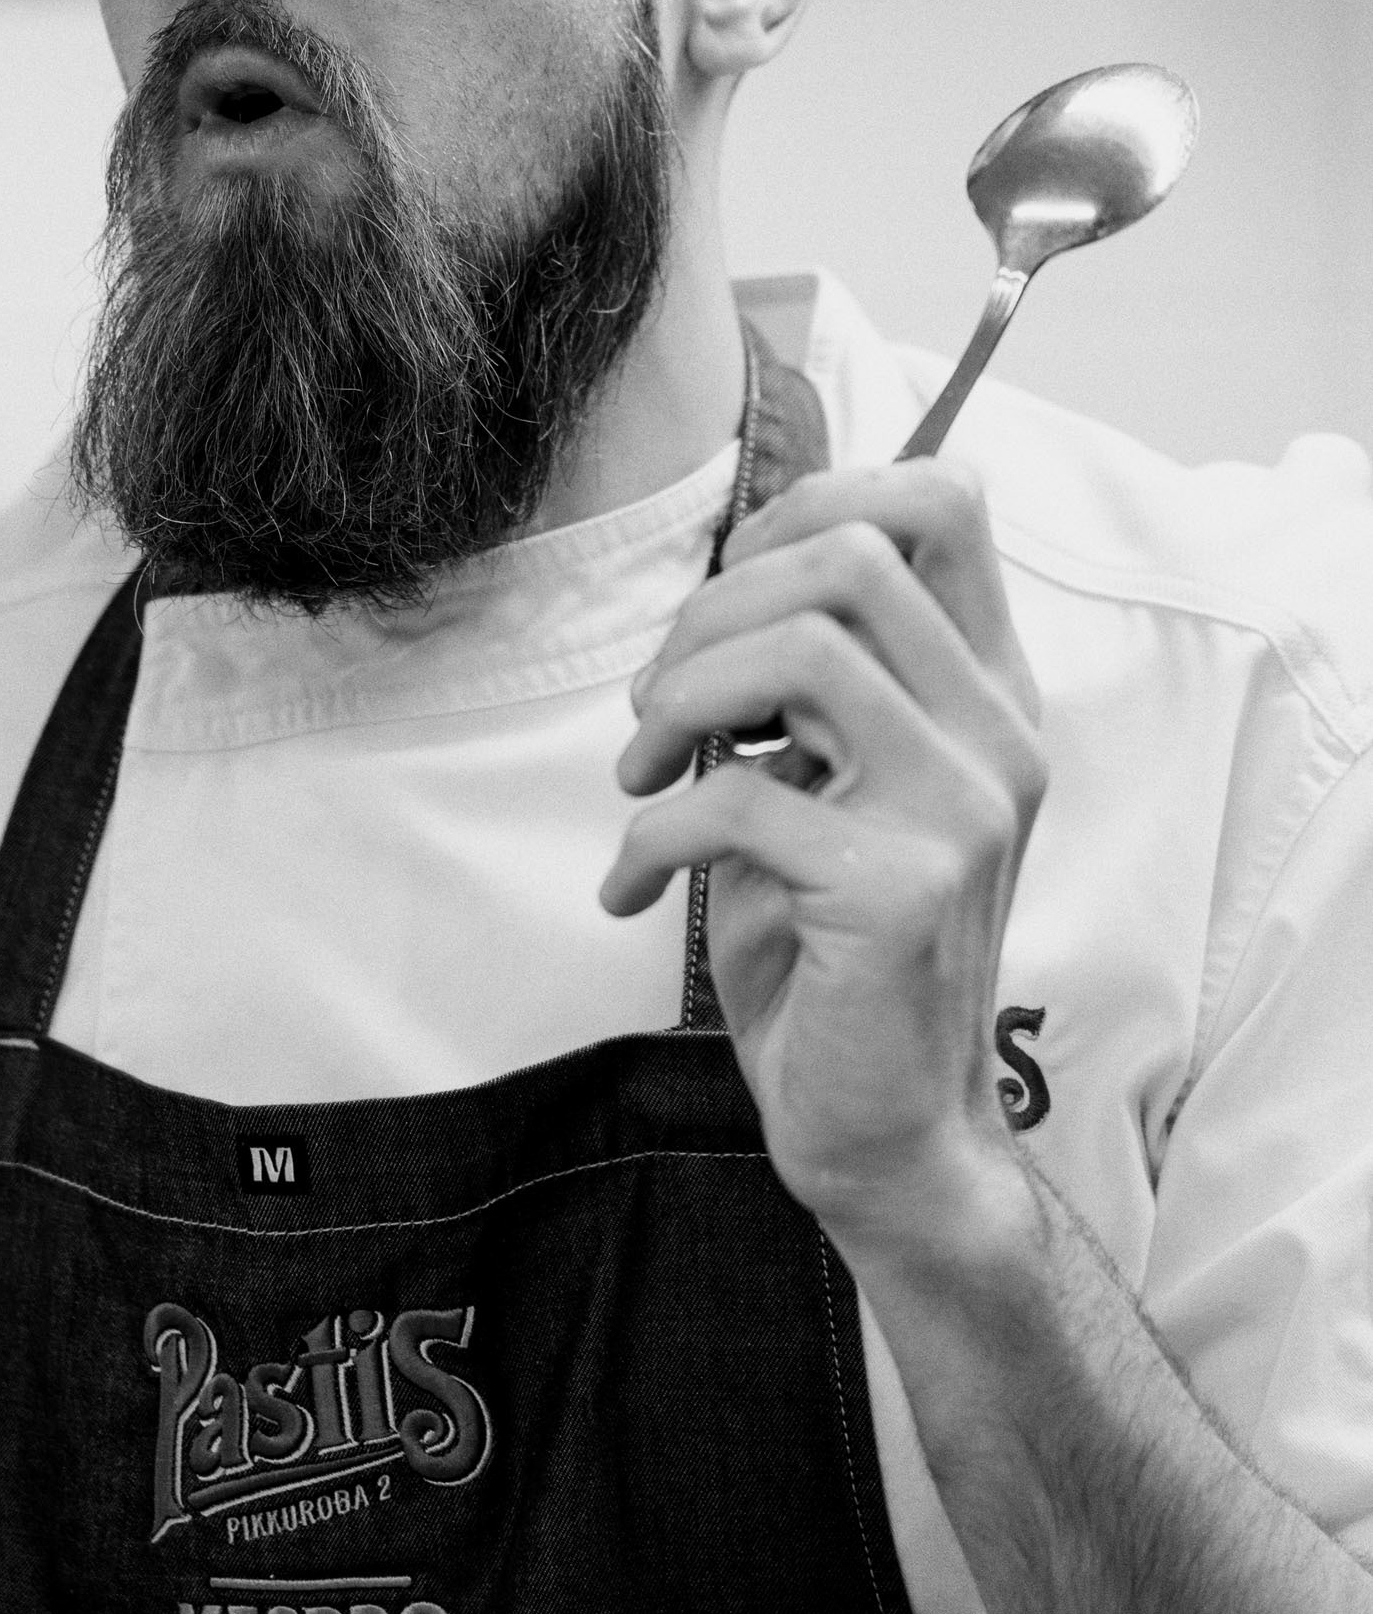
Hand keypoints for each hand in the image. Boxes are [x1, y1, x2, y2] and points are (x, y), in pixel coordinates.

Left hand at [601, 461, 1046, 1256]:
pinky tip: (632, 886)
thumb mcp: (830, 780)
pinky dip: (651, 835)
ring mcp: (963, 809)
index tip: (731, 590)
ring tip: (641, 772)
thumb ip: (810, 677)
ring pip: (801, 650)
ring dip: (681, 697)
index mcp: (987, 688)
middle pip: (851, 554)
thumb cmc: (834, 943)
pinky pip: (741, 798)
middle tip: (659, 702)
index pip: (943, 499)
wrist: (888, 1130)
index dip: (812, 502)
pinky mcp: (903, 890)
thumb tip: (727, 575)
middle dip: (712, 607)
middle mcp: (998, 733)